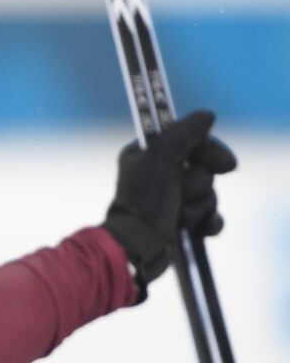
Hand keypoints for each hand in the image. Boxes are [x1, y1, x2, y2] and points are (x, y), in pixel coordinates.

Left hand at [100, 109, 236, 298]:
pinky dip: (208, 222)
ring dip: (199, 205)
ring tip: (180, 216)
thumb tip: (207, 116)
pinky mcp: (178, 222)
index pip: (191, 140)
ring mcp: (168, 199)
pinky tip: (202, 228)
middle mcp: (156, 173)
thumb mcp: (161, 157)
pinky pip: (208, 216)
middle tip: (185, 193)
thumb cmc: (145, 201)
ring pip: (207, 193)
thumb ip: (184, 132)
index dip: (210, 151)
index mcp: (146, 154)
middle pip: (203, 168)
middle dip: (199, 183)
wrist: (136, 247)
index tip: (225, 165)